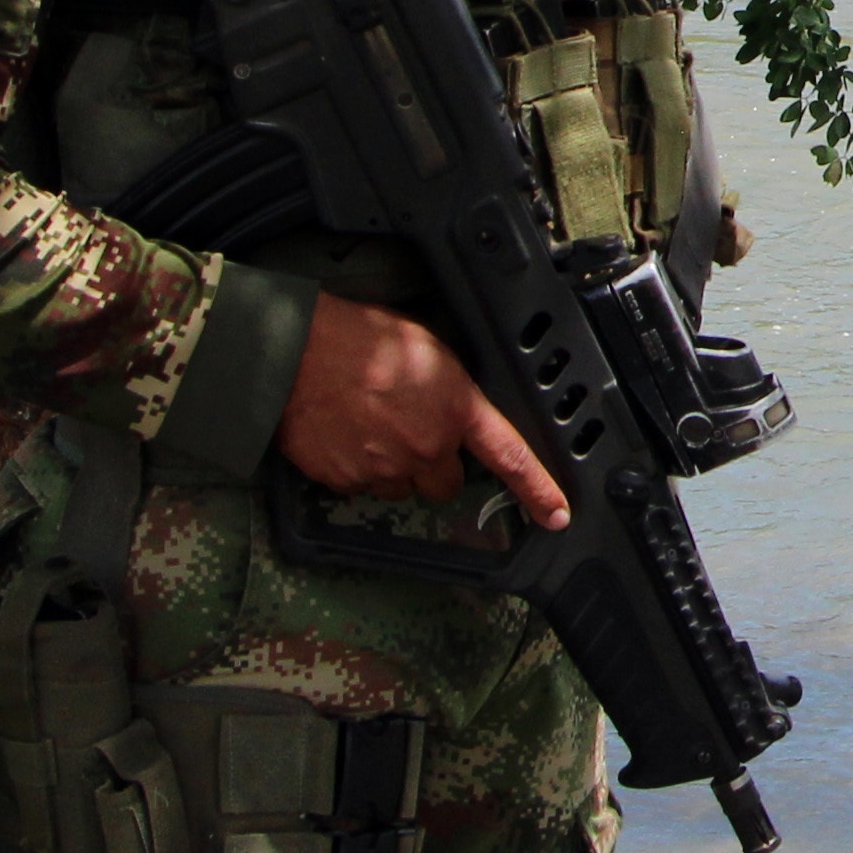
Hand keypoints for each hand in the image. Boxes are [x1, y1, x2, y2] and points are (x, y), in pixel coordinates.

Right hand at [276, 293, 570, 529]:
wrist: (296, 352)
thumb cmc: (358, 338)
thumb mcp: (428, 349)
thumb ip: (453, 390)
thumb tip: (455, 409)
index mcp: (455, 408)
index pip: (510, 457)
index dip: (538, 489)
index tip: (556, 514)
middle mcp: (426, 446)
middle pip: (445, 483)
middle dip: (433, 464)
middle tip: (407, 428)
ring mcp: (385, 468)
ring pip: (401, 485)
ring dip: (393, 465)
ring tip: (367, 422)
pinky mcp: (346, 481)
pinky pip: (361, 485)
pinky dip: (355, 467)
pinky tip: (343, 431)